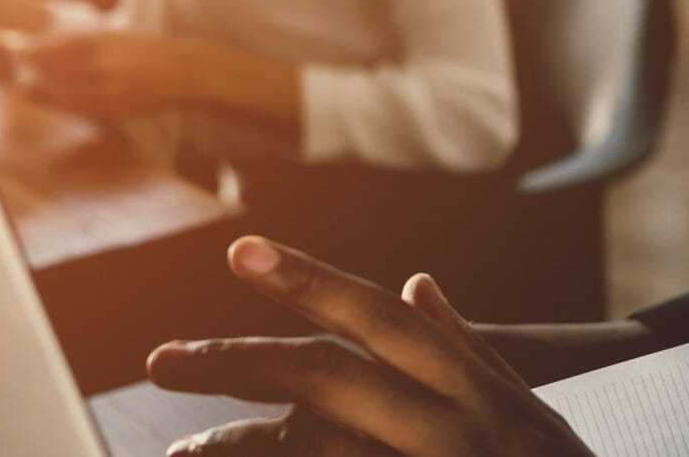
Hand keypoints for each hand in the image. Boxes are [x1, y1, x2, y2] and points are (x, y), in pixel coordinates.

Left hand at [15, 29, 203, 118]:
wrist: (181, 72)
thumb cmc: (144, 49)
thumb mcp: (110, 34)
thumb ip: (73, 40)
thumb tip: (34, 45)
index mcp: (95, 40)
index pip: (43, 49)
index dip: (25, 52)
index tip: (17, 52)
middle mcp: (95, 66)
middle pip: (43, 74)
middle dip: (28, 72)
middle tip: (23, 69)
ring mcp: (101, 91)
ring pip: (53, 95)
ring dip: (41, 90)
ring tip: (40, 84)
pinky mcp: (108, 112)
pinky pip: (71, 110)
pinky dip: (60, 104)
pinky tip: (62, 97)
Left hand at [146, 237, 597, 455]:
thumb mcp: (526, 409)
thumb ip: (464, 347)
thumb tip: (415, 285)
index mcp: (473, 387)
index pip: (379, 319)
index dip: (310, 281)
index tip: (242, 251)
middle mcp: (453, 428)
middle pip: (330, 377)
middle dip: (240, 363)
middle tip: (163, 360)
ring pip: (317, 449)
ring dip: (241, 449)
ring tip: (179, 453)